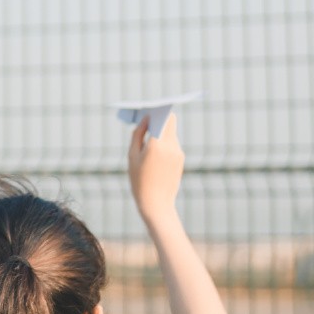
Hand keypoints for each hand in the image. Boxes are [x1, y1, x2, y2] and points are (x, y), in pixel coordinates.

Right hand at [128, 111, 183, 230]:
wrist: (157, 205)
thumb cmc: (140, 181)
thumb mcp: (132, 157)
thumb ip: (138, 135)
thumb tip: (145, 120)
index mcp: (158, 144)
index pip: (166, 118)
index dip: (159, 111)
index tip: (149, 109)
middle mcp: (172, 146)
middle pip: (170, 123)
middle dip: (160, 119)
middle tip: (147, 120)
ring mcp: (178, 153)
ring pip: (171, 134)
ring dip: (161, 133)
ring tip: (147, 138)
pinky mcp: (180, 160)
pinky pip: (172, 145)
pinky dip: (164, 143)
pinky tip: (153, 152)